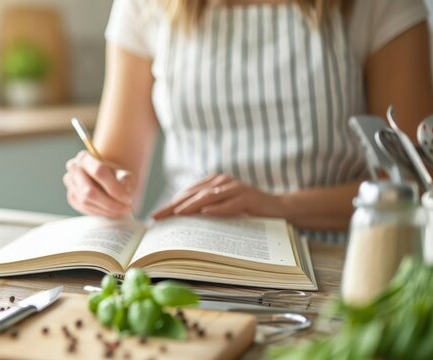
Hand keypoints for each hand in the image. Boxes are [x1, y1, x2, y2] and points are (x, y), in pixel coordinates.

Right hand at [63, 151, 135, 217]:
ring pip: (86, 201)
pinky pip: (85, 208)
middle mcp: (74, 169)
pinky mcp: (72, 197)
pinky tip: (112, 211)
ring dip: (106, 209)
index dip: (114, 188)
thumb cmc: (114, 175)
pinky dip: (100, 212)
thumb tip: (125, 189)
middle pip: (90, 191)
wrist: (103, 179)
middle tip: (126, 208)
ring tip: (122, 211)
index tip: (128, 199)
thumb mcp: (123, 173)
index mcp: (85, 157)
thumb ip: (126, 179)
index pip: (99, 172)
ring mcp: (70, 184)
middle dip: (110, 203)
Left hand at [152, 174, 284, 219]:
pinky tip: (205, 213)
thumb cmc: (247, 210)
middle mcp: (222, 182)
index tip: (155, 215)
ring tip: (176, 213)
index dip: (170, 204)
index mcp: (214, 183)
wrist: (278, 208)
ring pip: (208, 196)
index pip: (187, 193)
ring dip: (191, 205)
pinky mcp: (247, 196)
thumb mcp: (224, 210)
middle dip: (173, 206)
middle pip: (193, 194)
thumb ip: (206, 210)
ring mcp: (235, 188)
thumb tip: (179, 221)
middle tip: (158, 216)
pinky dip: (217, 208)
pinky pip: (229, 203)